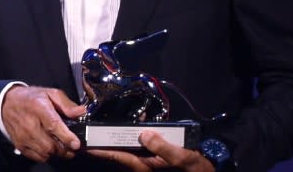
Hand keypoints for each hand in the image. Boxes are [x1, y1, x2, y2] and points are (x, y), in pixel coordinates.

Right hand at [1, 85, 85, 162]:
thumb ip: (66, 104)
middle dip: (66, 149)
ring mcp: (24, 137)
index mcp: (39, 107)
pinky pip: (38, 157)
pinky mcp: (20, 145)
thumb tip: (81, 112)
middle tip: (73, 147)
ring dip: (58, 154)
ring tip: (63, 148)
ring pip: (46, 153)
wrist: (7, 104)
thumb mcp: (50, 93)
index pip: (54, 126)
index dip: (67, 137)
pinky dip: (47, 156)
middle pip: (51, 145)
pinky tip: (51, 148)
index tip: (76, 143)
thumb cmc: (30, 98)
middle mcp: (30, 124)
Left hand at [88, 131, 213, 171]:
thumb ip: (164, 148)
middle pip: (117, 153)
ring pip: (125, 149)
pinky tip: (130, 126)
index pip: (118, 156)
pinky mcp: (152, 157)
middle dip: (102, 144)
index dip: (101, 150)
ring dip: (114, 140)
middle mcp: (143, 164)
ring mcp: (146, 161)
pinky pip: (136, 147)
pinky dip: (130, 136)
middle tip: (86, 133)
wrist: (207, 171)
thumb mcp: (184, 158)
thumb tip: (144, 134)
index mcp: (146, 166)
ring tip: (99, 129)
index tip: (86, 144)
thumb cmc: (196, 168)